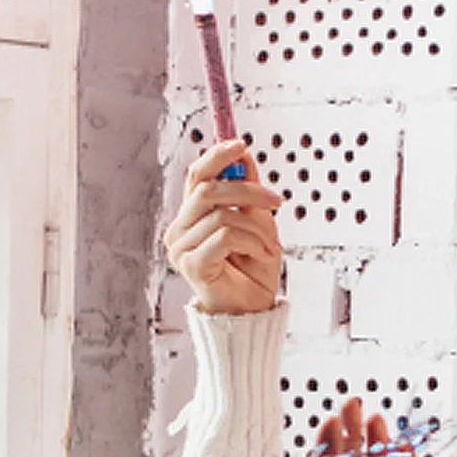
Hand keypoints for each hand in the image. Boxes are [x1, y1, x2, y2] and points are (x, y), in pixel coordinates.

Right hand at [163, 139, 283, 313]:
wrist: (253, 311)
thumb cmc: (253, 272)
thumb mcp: (259, 224)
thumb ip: (248, 194)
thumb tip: (243, 157)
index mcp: (193, 216)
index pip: (196, 175)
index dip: (217, 156)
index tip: (240, 145)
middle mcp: (180, 229)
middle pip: (208, 189)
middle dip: (249, 190)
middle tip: (276, 201)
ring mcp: (181, 248)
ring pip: (222, 214)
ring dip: (257, 228)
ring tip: (269, 245)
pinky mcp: (192, 264)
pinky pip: (225, 236)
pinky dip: (252, 242)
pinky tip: (261, 255)